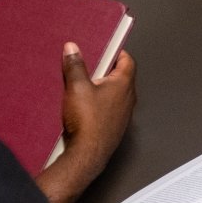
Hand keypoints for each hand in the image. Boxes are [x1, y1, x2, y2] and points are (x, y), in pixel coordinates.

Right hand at [37, 43, 136, 202]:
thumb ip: (75, 65)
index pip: (128, 61)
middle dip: (106, 69)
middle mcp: (128, 99)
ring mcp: (123, 114)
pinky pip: (110, 108)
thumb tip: (72, 49)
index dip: (117, 52)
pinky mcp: (115, 126)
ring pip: (115, 93)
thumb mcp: (77, 87)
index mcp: (124, 85)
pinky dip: (100, 102)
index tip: (105, 48)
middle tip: (90, 64)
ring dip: (102, 87)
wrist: (87, 154)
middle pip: (121, 76)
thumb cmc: (87, 121)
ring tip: (84, 84)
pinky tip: (84, 105)